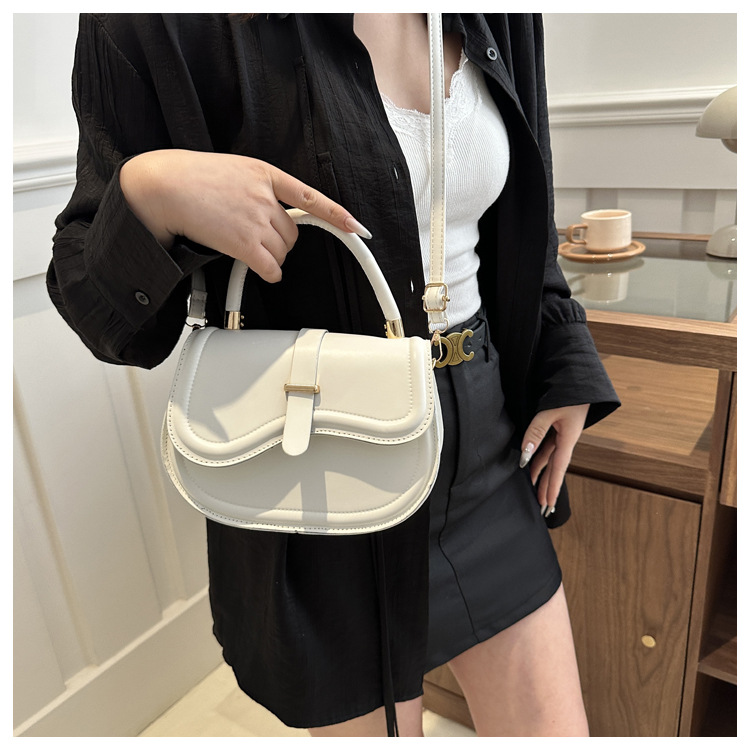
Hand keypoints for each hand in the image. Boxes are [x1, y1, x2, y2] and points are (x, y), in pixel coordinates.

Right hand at [120, 149, 370, 282]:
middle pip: (293, 233)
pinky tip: (259, 267)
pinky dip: (269, 272)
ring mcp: (256, 220)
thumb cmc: (192, 178)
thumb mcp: (234, 171)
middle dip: (280, 241)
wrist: (164, 185)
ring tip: (246, 246)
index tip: (357, 226)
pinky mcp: (244, 243)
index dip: (337, 214)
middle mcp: (265, 197)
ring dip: (270, 256)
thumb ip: (258, 188)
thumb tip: (272, 212)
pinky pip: (271, 267)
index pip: (310, 197)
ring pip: (282, 251)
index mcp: (266, 174)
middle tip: (257, 238)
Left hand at [518, 404, 589, 516]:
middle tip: (543, 507)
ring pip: (549, 459)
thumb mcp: (550, 411)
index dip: (553, 487)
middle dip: (548, 487)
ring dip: (542, 474)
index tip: (549, 503)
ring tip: (534, 489)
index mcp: (568, 438)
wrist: (578, 379)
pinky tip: (531, 465)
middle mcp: (565, 440)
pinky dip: (539, 459)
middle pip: (555, 468)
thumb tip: (526, 454)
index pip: (559, 468)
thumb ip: (536, 431)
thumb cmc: (568, 393)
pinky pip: (547, 448)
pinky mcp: (557, 429)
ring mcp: (561, 435)